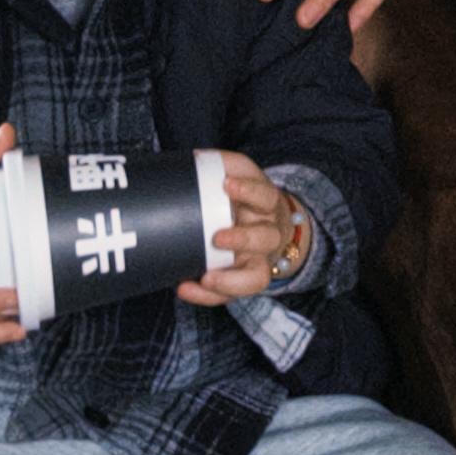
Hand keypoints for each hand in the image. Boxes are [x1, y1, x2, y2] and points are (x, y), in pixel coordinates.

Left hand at [175, 152, 313, 304]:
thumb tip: (192, 158)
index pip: (265, 195)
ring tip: (207, 278)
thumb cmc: (245, 199)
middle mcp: (268, 233)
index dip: (249, 190)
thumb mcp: (242, 177)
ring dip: (231, 279)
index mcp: (266, 203)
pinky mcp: (245, 282)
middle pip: (266, 238)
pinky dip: (209, 296)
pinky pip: (232, 296)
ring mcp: (258, 261)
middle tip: (217, 238)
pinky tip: (185, 288)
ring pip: (258, 276)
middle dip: (243, 239)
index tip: (227, 184)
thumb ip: (221, 166)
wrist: (270, 226)